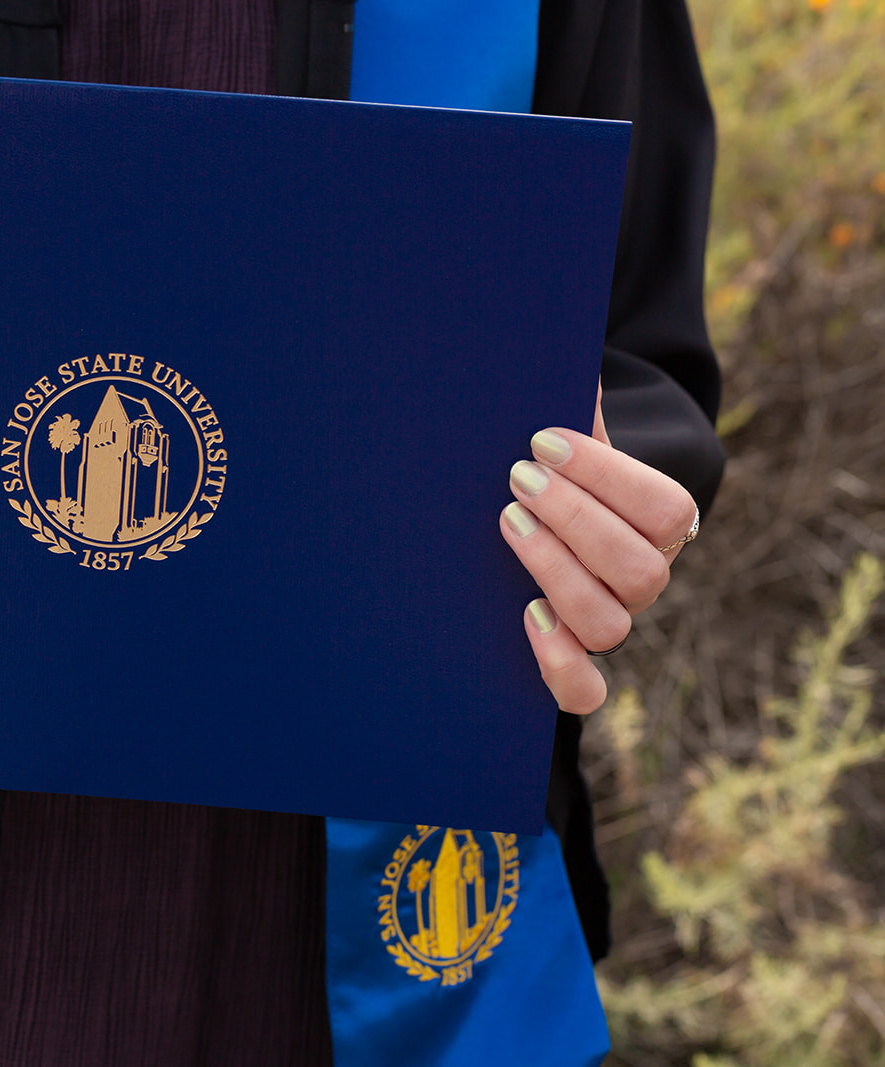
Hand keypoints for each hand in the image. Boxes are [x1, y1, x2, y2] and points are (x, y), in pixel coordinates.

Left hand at [499, 388, 697, 713]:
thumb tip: (557, 344)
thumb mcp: (559, 438)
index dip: (606, 475)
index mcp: (659, 523)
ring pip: (611, 624)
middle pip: (641, 569)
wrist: (521, 517)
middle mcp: (642, 578)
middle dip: (575, 518)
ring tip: (508, 520)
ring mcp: (607, 622)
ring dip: (557, 570)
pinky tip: (526, 614)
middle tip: (516, 478)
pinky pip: (585, 692)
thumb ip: (569, 402)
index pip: (665, 508)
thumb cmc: (544, 469)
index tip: (539, 439)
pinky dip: (561, 664)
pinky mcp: (569, 664)